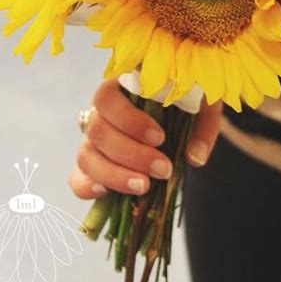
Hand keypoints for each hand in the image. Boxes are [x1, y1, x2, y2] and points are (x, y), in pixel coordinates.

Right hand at [69, 78, 221, 199]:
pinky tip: (106, 194)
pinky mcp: (95, 164)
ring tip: (145, 186)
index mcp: (121, 87)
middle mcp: (102, 111)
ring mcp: (95, 139)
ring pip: (86, 155)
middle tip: (164, 169)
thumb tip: (194, 157)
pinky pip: (78, 176)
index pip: (107, 98)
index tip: (160, 137)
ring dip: (114, 174)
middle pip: (97, 131)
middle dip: (130, 154)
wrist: (185, 112)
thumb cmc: (189, 99)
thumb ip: (202, 126)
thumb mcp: (202, 103)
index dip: (128, 120)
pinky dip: (86, 187)